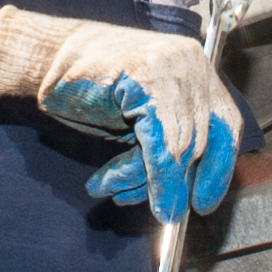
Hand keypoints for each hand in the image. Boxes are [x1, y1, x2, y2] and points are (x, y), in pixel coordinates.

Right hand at [0, 8, 241, 215]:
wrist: (45, 61)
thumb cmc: (91, 90)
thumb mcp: (140, 121)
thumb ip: (167, 145)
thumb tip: (182, 196)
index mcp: (197, 68)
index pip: (226, 124)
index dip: (219, 168)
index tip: (204, 203)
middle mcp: (191, 63)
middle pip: (203, 139)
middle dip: (175, 181)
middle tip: (158, 210)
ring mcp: (172, 67)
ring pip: (180, 145)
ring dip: (148, 180)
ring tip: (115, 189)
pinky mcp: (149, 79)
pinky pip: (162, 141)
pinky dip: (150, 173)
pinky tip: (117, 186)